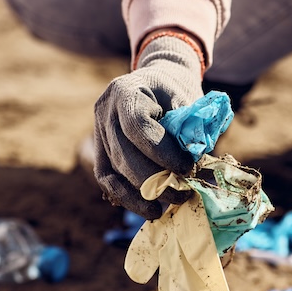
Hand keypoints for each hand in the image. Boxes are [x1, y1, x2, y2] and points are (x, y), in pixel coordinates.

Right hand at [93, 34, 204, 218]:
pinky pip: (108, 178)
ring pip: (113, 171)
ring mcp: (98, 131)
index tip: (186, 169)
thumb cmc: (176, 91)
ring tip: (168, 207)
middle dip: (154, 181)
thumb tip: (194, 163)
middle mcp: (105, 111)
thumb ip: (190, 128)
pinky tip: (150, 209)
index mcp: (126, 91)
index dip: (161, 152)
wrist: (155, 80)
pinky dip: (128, 197)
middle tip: (183, 195)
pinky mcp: (99, 150)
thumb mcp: (187, 100)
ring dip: (141, 195)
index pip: (137, 127)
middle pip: (123, 154)